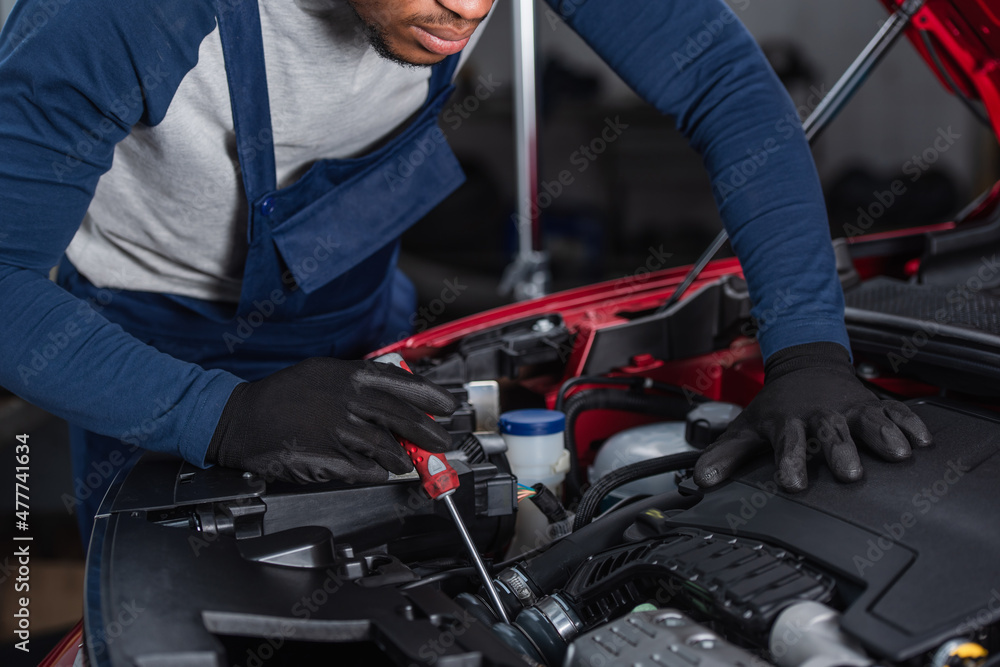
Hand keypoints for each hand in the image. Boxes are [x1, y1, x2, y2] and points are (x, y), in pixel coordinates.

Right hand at [206, 357, 457, 483]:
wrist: (239, 418)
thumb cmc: (281, 396)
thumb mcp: (323, 374)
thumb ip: (359, 383)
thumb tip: (395, 399)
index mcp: (348, 375)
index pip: (402, 383)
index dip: (431, 396)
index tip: (449, 406)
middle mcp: (347, 399)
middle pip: (403, 418)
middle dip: (429, 433)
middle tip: (442, 442)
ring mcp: (338, 430)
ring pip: (387, 447)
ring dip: (401, 458)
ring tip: (406, 462)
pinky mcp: (327, 457)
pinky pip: (364, 469)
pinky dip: (376, 472)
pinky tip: (378, 471)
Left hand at [694, 342, 931, 491]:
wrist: (805, 364)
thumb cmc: (777, 405)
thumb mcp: (748, 427)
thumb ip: (727, 455)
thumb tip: (702, 480)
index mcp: (789, 422)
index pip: (788, 443)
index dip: (790, 462)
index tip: (793, 483)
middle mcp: (821, 415)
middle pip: (831, 433)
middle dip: (840, 451)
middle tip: (850, 473)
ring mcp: (850, 408)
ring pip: (867, 419)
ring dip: (882, 435)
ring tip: (898, 455)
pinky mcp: (874, 404)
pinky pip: (895, 411)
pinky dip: (910, 423)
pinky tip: (922, 440)